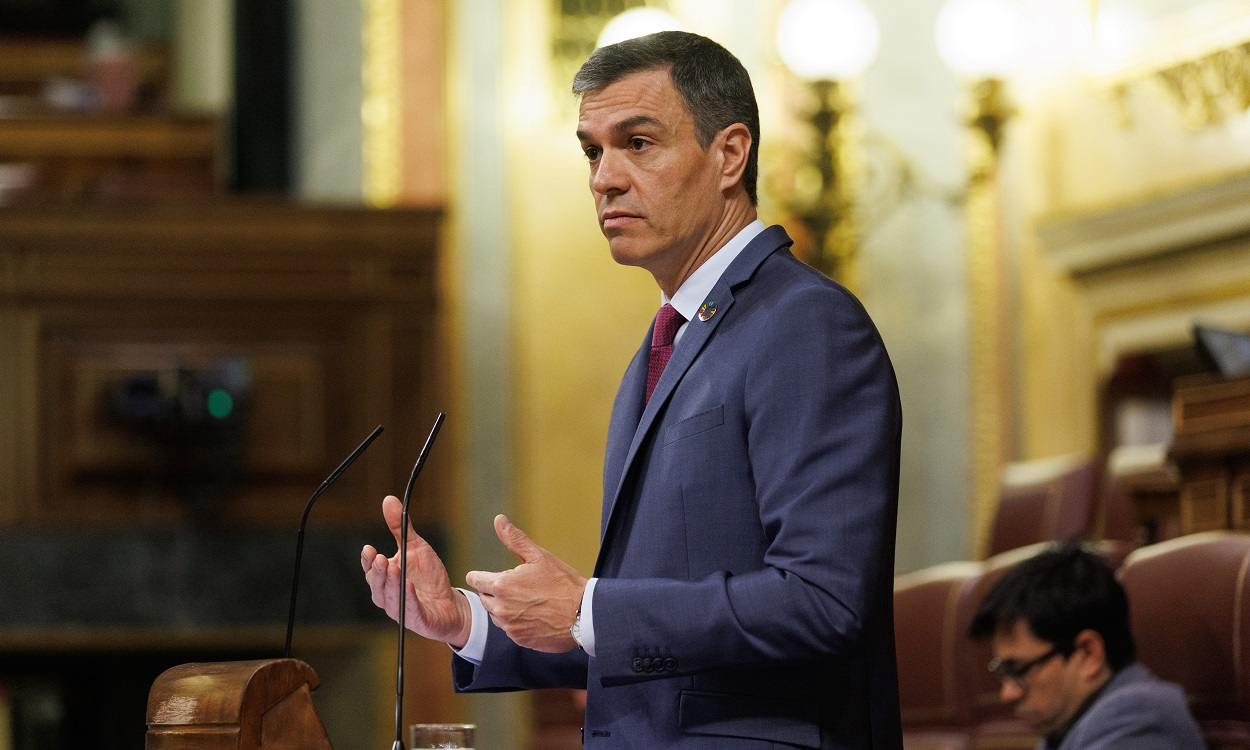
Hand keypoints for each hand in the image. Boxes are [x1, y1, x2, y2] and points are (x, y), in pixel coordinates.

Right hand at [361, 495, 471, 647]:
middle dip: (378, 571)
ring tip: (394, 567)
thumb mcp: (415, 547)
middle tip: (380, 557)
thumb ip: (400, 527)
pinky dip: (408, 599)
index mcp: (385, 579)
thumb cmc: (428, 577)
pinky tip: (409, 587)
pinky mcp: (417, 620)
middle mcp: (388, 595)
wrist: (449, 604)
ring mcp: (401, 610)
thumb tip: (388, 500)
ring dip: (391, 583)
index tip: (369, 549)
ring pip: (390, 598)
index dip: (368, 561)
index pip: (371, 570)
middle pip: (377, 585)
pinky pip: (410, 610)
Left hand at [466, 514, 586, 652]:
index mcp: (501, 585)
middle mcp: (500, 608)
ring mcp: (509, 626)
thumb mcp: (539, 556)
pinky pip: (509, 629)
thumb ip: (514, 539)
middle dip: (495, 591)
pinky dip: (516, 622)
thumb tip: (498, 519)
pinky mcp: (519, 639)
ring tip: (528, 601)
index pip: (475, 580)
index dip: (480, 576)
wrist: (583, 615)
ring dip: (504, 607)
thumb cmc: (562, 583)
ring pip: (496, 614)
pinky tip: (534, 615)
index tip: (485, 575)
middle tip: (516, 587)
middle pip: (485, 598)